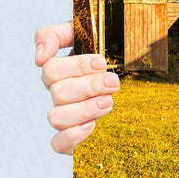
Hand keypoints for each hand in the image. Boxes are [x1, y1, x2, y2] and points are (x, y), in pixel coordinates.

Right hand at [36, 21, 119, 154]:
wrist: (139, 76)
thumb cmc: (113, 53)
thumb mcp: (90, 33)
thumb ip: (57, 35)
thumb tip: (39, 57)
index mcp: (62, 71)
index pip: (51, 70)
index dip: (76, 66)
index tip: (101, 62)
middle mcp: (62, 94)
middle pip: (57, 93)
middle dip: (89, 87)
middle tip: (113, 82)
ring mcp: (67, 116)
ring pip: (56, 118)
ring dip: (84, 109)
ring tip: (109, 102)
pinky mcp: (75, 138)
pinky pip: (58, 144)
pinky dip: (72, 136)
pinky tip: (92, 125)